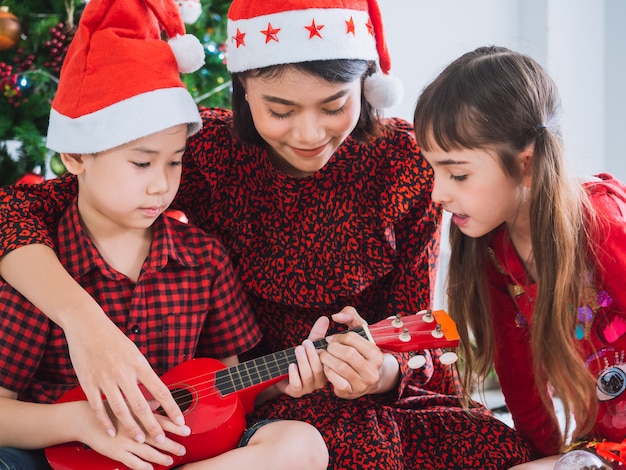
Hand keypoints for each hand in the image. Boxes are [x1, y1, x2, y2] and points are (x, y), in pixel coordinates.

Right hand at [64, 314, 185, 442]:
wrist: (88, 326)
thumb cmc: (114, 339)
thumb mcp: (134, 353)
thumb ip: (143, 373)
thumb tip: (155, 391)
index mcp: (139, 364)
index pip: (160, 390)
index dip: (172, 408)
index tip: (180, 421)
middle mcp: (124, 372)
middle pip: (142, 405)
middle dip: (153, 425)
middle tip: (162, 439)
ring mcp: (105, 379)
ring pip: (121, 409)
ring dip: (132, 427)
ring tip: (140, 439)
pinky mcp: (88, 383)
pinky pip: (98, 407)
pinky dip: (106, 422)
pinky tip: (112, 432)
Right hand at [74, 400, 188, 469]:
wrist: (85, 419)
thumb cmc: (107, 409)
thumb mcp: (127, 403)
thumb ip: (143, 404)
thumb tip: (158, 403)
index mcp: (137, 415)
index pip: (161, 421)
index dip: (175, 426)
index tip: (186, 430)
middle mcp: (133, 429)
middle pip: (157, 438)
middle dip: (172, 444)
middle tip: (183, 449)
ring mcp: (125, 442)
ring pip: (147, 452)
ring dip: (160, 457)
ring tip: (170, 460)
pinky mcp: (115, 453)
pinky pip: (132, 462)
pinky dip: (142, 467)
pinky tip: (150, 469)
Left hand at [275, 316, 328, 397]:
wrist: (281, 373)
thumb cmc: (299, 358)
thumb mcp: (310, 345)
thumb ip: (318, 333)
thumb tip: (325, 318)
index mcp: (327, 369)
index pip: (332, 363)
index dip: (328, 353)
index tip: (323, 340)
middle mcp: (320, 381)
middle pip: (320, 369)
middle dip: (312, 355)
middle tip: (306, 342)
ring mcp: (308, 387)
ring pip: (308, 376)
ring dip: (302, 361)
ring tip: (297, 349)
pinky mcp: (296, 392)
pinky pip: (297, 385)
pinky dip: (294, 374)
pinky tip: (291, 365)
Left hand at [320, 306, 398, 398]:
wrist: (366, 379)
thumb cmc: (360, 350)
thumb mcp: (360, 330)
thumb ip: (350, 315)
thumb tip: (335, 316)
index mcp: (376, 354)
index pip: (353, 338)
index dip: (338, 337)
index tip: (332, 339)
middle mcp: (373, 371)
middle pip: (348, 354)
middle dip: (332, 348)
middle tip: (326, 347)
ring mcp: (363, 384)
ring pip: (341, 367)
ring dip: (327, 359)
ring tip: (323, 355)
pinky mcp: (351, 393)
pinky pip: (337, 382)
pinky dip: (328, 373)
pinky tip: (326, 367)